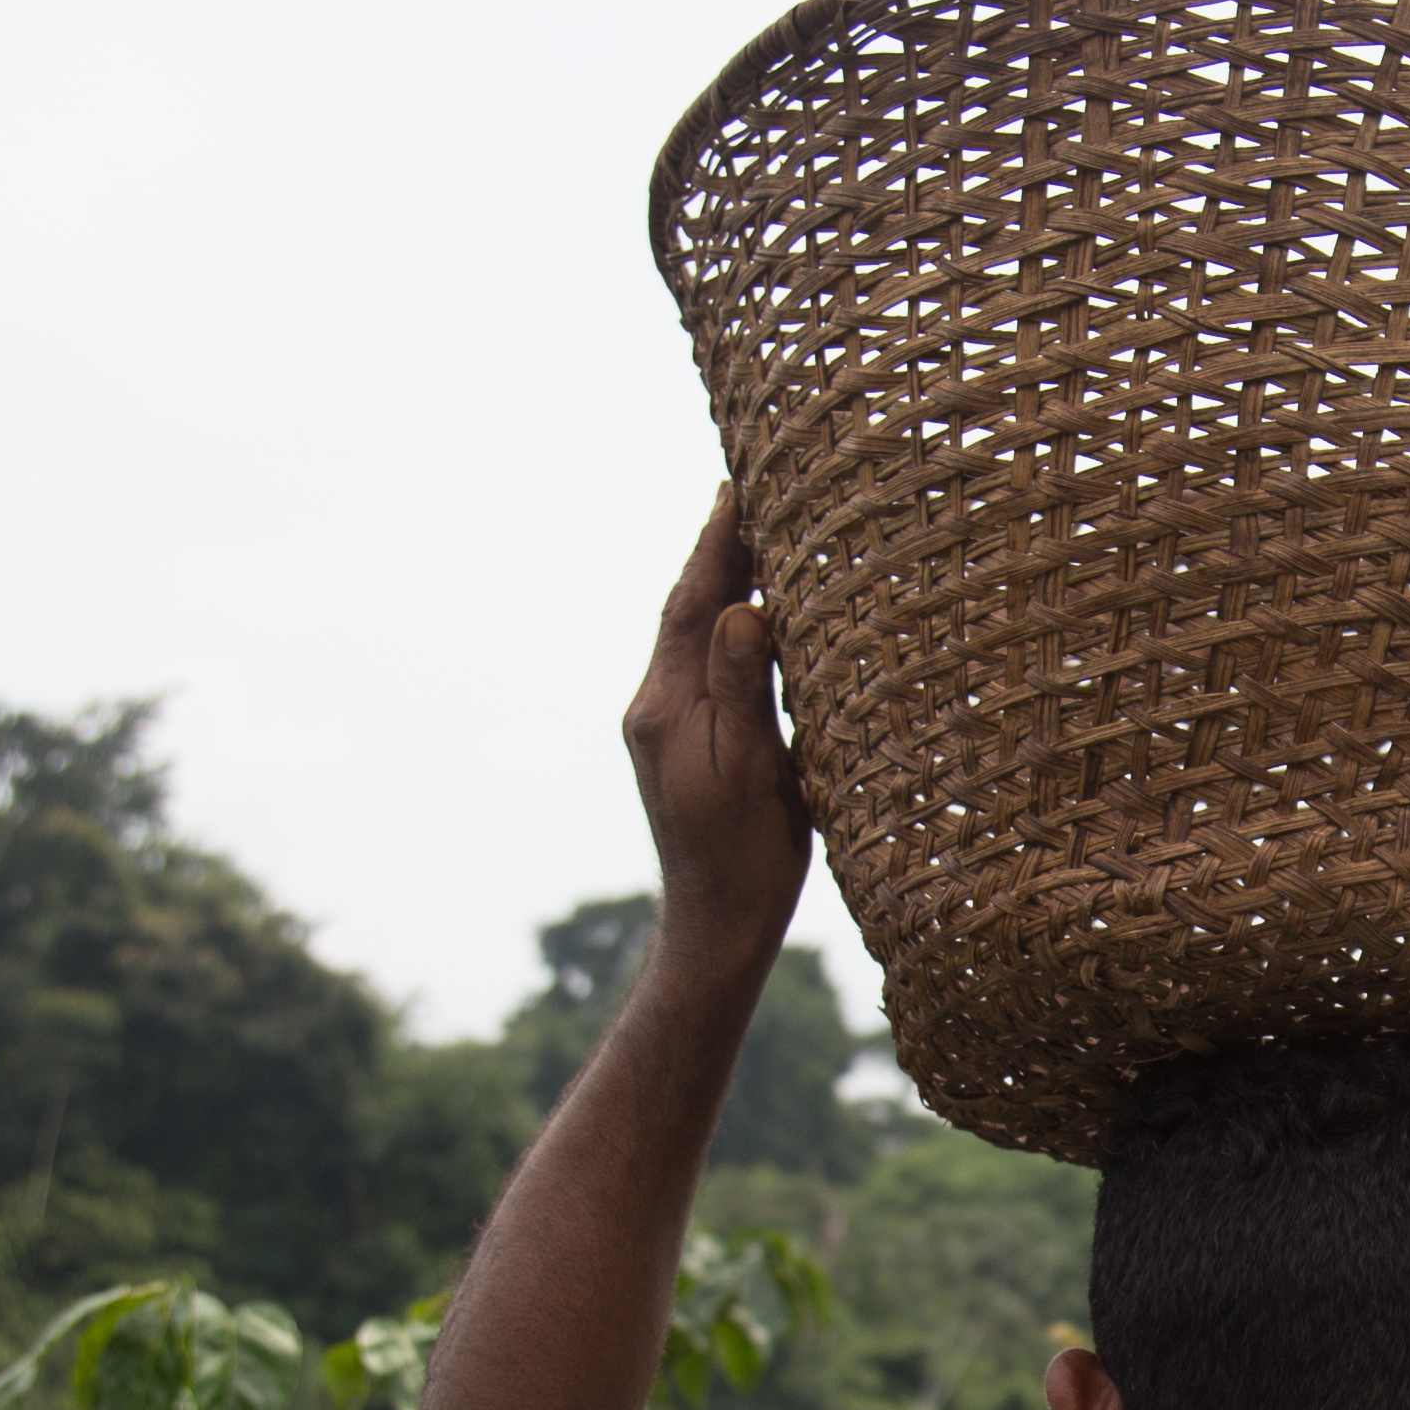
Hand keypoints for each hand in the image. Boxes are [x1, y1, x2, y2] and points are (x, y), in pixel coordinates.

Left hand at [625, 489, 809, 952]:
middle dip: (716, 550)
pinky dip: (729, 625)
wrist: (716, 922)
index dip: (715, 543)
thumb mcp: (750, 769)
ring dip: (722, 583)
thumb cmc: (744, 857)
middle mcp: (656, 706)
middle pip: (688, 609)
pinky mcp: (686, 744)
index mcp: (666, 707)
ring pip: (694, 634)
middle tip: (744, 490)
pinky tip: (753, 613)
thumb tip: (742, 608)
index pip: (692, 604)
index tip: (735, 487)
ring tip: (751, 535)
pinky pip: (706, 664)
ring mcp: (667, 725)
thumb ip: (741, 686)